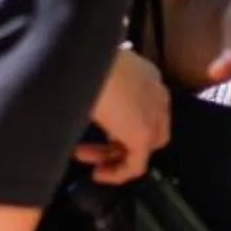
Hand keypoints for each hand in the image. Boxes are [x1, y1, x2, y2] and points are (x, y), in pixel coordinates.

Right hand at [77, 47, 172, 184]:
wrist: (82, 56)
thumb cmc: (78, 60)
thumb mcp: (88, 74)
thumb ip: (94, 89)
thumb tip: (75, 97)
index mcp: (146, 74)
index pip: (145, 106)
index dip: (123, 122)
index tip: (99, 129)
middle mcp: (156, 93)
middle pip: (150, 129)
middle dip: (121, 142)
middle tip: (91, 145)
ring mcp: (153, 116)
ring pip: (142, 148)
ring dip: (111, 157)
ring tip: (81, 155)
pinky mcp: (143, 135)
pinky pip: (136, 165)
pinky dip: (117, 174)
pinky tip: (97, 174)